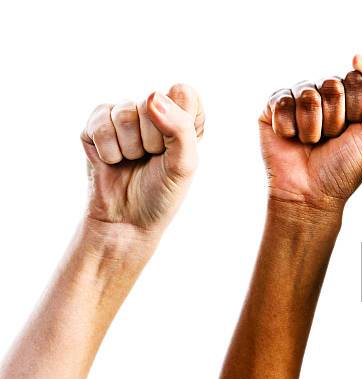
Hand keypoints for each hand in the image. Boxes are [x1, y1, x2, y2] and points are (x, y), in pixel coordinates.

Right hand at [81, 84, 203, 231]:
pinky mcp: (95, 126)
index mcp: (182, 118)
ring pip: (125, 113)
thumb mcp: (184, 163)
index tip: (176, 148)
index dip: (180, 120)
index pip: (184, 93)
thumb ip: (180, 127)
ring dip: (130, 147)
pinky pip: (101, 122)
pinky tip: (113, 161)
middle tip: (151, 159)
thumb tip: (152, 96)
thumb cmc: (161, 193)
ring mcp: (123, 116)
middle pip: (152, 101)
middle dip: (153, 140)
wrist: (127, 222)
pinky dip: (109, 150)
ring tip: (132, 162)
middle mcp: (153, 112)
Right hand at [259, 55, 361, 211]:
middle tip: (331, 141)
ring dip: (312, 127)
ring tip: (311, 143)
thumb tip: (357, 56)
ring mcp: (298, 100)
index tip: (353, 133)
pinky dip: (289, 127)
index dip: (356, 110)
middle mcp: (324, 95)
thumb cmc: (347, 166)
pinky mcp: (273, 108)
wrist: (311, 194)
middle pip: (331, 85)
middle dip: (334, 119)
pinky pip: (282, 100)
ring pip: (307, 94)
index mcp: (351, 96)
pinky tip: (291, 140)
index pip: (356, 79)